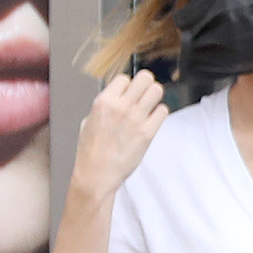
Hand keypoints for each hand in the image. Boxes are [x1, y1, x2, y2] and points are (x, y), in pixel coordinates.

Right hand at [74, 70, 172, 197]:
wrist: (97, 174)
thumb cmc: (91, 152)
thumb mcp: (88, 121)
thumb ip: (105, 107)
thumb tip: (116, 99)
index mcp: (103, 102)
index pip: (124, 78)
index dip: (127, 85)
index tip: (127, 94)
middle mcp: (121, 106)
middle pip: (145, 77)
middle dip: (145, 84)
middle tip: (143, 95)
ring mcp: (136, 119)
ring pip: (157, 90)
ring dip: (154, 97)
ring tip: (148, 107)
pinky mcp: (148, 132)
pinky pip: (163, 111)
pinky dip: (159, 114)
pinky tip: (151, 121)